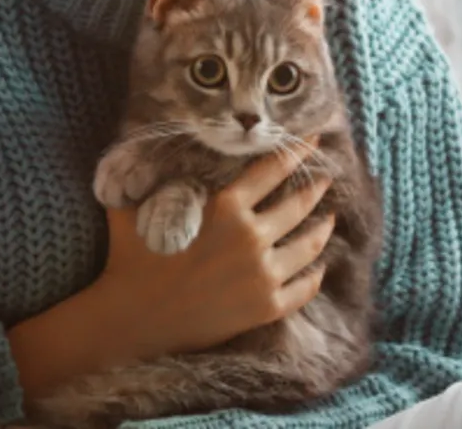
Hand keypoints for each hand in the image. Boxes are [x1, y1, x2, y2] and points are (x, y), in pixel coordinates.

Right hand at [90, 138, 337, 360]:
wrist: (134, 321)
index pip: (273, 171)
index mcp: (226, 207)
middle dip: (316, 188)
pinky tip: (318, 268)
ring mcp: (263, 274)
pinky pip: (304, 288)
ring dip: (322, 229)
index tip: (313, 141)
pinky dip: (315, 275)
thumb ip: (149, 173)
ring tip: (329, 220)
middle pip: (298, 206)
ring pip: (309, 246)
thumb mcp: (137, 205)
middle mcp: (252, 237)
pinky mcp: (267, 307)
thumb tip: (140, 142)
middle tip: (327, 178)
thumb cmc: (132, 259)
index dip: (296, 153)